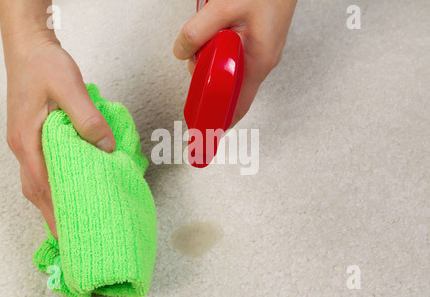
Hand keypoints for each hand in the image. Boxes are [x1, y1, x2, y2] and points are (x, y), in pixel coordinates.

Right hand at [0, 26, 114, 238]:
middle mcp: (24, 146)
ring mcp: (26, 142)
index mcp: (28, 140)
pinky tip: (67, 186)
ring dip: (52, 202)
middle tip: (71, 236)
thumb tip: (105, 147)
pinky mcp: (33, 136)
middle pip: (37, 190)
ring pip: (38, 182)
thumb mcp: (70, 87)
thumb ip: (87, 118)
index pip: (42, 185)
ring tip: (71, 219)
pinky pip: (43, 168)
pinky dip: (54, 183)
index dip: (55, 212)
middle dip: (53, 215)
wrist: (30, 47)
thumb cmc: (44, 65)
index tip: (68, 234)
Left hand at [173, 0, 296, 126]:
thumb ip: (198, 31)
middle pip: (227, 87)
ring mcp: (259, 54)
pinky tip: (216, 31)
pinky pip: (231, 57)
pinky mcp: (255, 44)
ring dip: (210, 57)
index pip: (237, 107)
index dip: (218, 123)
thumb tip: (181, 52)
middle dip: (206, 75)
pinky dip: (218, 49)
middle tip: (197, 52)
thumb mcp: (225, 7)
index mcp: (258, 62)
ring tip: (210, 31)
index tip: (203, 136)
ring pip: (227, 70)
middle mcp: (261, 63)